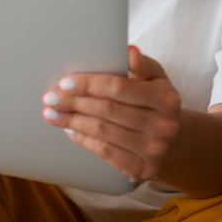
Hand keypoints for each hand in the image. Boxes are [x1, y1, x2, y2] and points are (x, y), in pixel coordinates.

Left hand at [42, 46, 181, 180]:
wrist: (172, 137)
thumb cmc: (154, 99)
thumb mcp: (155, 77)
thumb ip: (141, 64)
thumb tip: (128, 51)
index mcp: (166, 98)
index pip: (120, 88)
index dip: (90, 84)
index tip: (65, 81)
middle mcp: (164, 126)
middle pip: (108, 111)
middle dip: (74, 102)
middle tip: (50, 97)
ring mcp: (155, 150)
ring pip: (104, 132)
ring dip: (73, 121)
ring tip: (53, 113)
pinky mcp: (143, 170)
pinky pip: (106, 153)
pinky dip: (84, 140)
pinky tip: (69, 130)